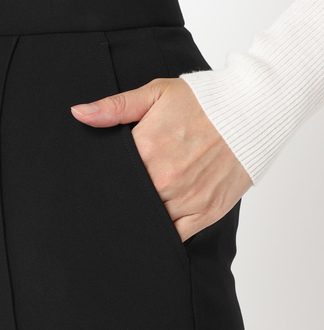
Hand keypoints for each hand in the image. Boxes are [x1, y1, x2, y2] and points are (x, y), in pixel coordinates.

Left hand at [70, 77, 252, 242]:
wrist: (252, 112)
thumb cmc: (203, 102)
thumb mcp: (156, 94)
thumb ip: (115, 107)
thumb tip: (78, 113)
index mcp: (147, 150)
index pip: (111, 178)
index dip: (103, 183)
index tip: (94, 189)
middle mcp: (164, 179)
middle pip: (128, 202)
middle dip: (118, 203)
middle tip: (109, 205)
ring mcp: (186, 199)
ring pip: (149, 221)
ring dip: (139, 219)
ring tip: (130, 216)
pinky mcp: (205, 212)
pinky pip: (175, 236)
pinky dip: (162, 234)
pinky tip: (153, 228)